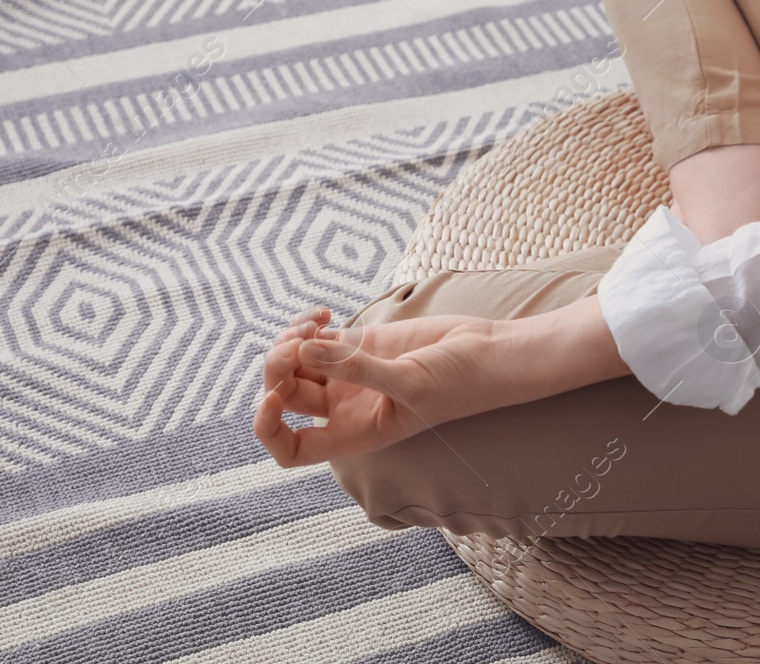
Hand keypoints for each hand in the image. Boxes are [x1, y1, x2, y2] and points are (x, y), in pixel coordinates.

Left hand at [254, 306, 506, 466]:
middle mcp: (345, 406)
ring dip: (291, 339)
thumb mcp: (409, 381)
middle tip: (299, 342)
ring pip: (296, 360)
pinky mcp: (361, 341)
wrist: (489, 353)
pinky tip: (324, 313)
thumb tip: (305, 349)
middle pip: (285, 394)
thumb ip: (358, 369)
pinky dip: (309, 323)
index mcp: (353, 432)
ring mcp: (350, 372)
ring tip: (314, 323)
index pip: (292, 447)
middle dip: (279, 368)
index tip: (273, 397)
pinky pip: (316, 335)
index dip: (270, 428)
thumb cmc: (459, 383)